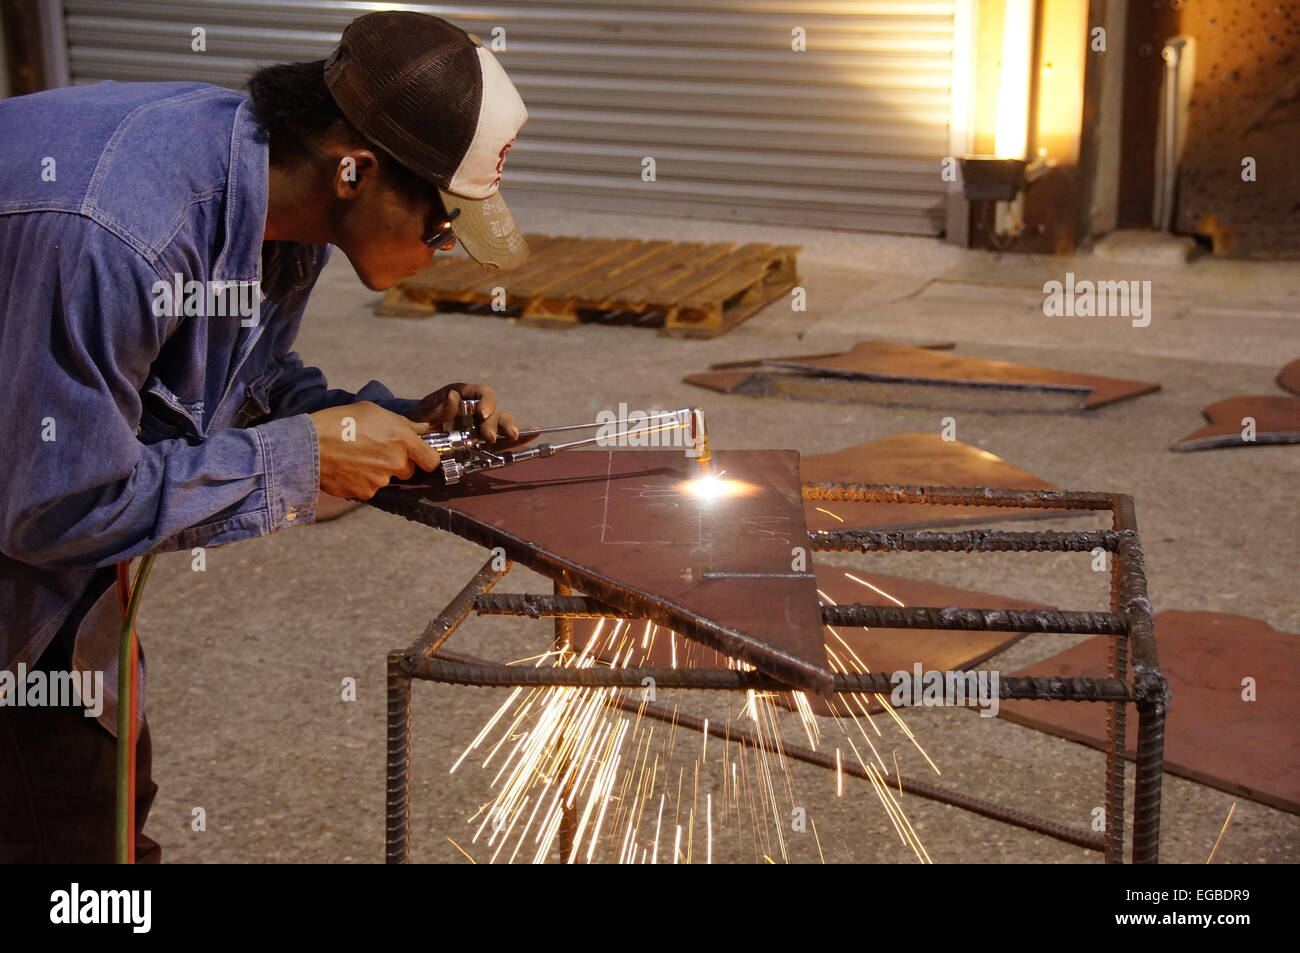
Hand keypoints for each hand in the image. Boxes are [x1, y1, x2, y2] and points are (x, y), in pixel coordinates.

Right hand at [309, 402, 440, 498]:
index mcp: (402, 439)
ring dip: (378, 472)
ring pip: (387, 479)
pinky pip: (370, 489)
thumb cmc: (340, 421)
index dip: (427, 459)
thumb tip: (423, 429)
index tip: (421, 457)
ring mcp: (381, 480)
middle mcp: (395, 461)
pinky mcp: (365, 493)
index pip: (431, 460)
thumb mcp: (373, 411)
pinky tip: (348, 468)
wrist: (309, 445)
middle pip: (408, 470)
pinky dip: (362, 481)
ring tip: (356, 457)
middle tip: (376, 451)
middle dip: (397, 463)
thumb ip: (403, 423)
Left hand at [406, 382, 533, 448]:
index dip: (487, 402)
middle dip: (495, 423)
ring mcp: (482, 426)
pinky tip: (532, 435)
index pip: (482, 393)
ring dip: (510, 430)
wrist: (414, 440)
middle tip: (488, 436)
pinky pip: (503, 441)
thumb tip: (455, 397)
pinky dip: (518, 439)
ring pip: (502, 424)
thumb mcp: (421, 415)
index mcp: (463, 395)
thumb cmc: (417, 422)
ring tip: (513, 436)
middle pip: (494, 411)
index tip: (483, 414)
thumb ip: (437, 409)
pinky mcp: (485, 443)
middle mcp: (477, 409)